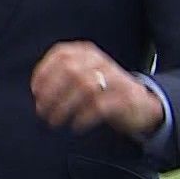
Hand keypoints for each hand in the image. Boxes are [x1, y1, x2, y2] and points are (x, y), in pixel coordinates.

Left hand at [31, 41, 164, 137]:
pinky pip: (100, 105)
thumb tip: (37, 91)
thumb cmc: (105, 91)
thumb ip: (63, 76)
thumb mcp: (85, 75)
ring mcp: (115, 79)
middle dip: (51, 92)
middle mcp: (101, 62)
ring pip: (84, 87)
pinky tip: (76, 125)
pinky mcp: (126, 98)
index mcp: (88, 53)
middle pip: (70, 70)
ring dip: (64, 106)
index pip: (61, 54)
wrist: (143, 104)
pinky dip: (84, 117)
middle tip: (41, 110)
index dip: (44, 72)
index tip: (36, 91)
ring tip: (54, 121)